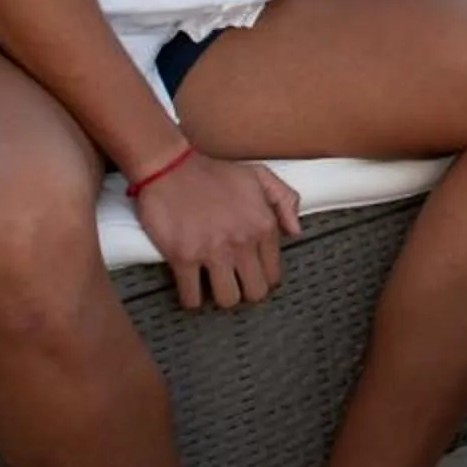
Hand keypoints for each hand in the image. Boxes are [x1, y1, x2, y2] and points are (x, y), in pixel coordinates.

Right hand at [131, 151, 303, 310]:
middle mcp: (242, 241)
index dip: (264, 278)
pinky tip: (192, 289)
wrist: (171, 167)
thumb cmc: (214, 173)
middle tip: (235, 283)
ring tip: (215, 285)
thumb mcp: (259, 176)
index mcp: (263, 224)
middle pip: (255, 293)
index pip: (274, 274)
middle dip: (246, 292)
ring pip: (227, 300)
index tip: (252, 274)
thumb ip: (284, 201)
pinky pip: (192, 298)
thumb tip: (295, 232)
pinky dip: (192, 300)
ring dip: (221, 297)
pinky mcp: (183, 257)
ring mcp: (212, 251)